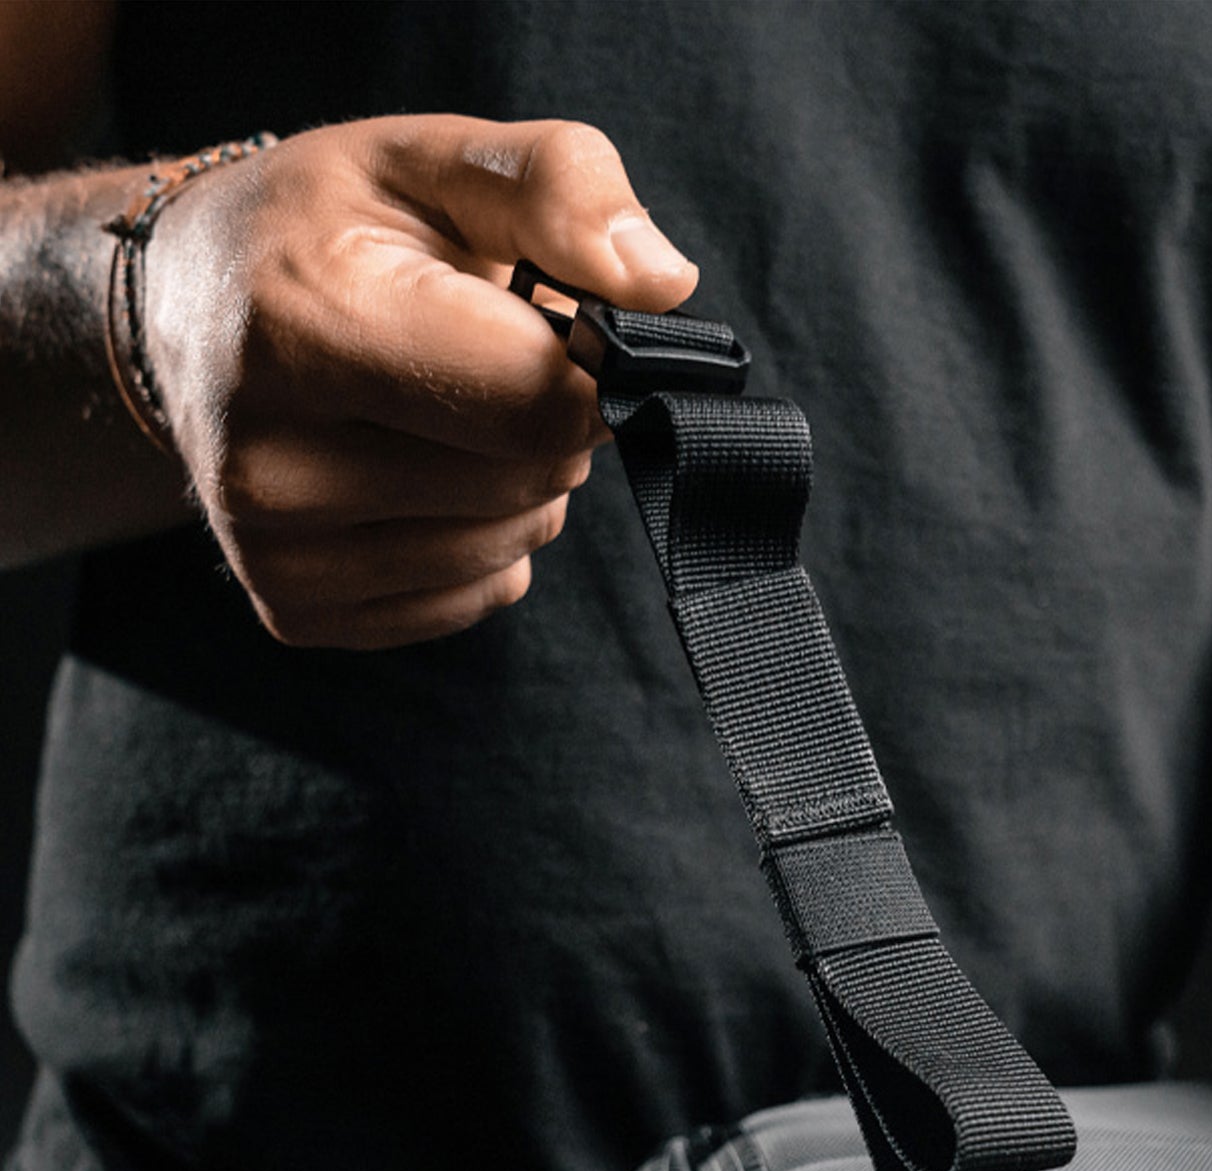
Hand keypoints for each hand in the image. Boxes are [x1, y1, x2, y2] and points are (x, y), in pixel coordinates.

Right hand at [138, 115, 696, 647]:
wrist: (188, 305)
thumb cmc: (326, 226)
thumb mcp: (437, 160)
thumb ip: (561, 189)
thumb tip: (663, 285)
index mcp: (302, 324)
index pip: (537, 406)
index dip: (585, 369)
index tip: (555, 326)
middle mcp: (270, 459)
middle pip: (528, 481)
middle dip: (548, 423)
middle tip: (483, 362)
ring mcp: (274, 552)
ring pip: (508, 549)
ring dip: (521, 486)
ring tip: (448, 415)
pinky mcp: (293, 610)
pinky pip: (471, 599)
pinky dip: (480, 544)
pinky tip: (420, 476)